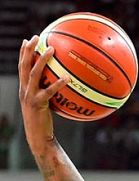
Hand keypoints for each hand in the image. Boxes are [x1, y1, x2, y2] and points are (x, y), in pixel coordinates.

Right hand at [18, 35, 68, 150]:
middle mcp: (24, 89)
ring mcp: (29, 96)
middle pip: (24, 65)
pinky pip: (48, 91)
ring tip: (51, 50)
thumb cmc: (44, 121)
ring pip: (33, 74)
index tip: (29, 40)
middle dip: (29, 50)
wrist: (38, 136)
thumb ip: (49, 92)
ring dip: (42, 60)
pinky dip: (57, 83)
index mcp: (25, 88)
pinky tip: (67, 78)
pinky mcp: (38, 104)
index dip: (24, 52)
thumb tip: (65, 82)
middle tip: (37, 38)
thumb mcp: (45, 104)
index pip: (22, 66)